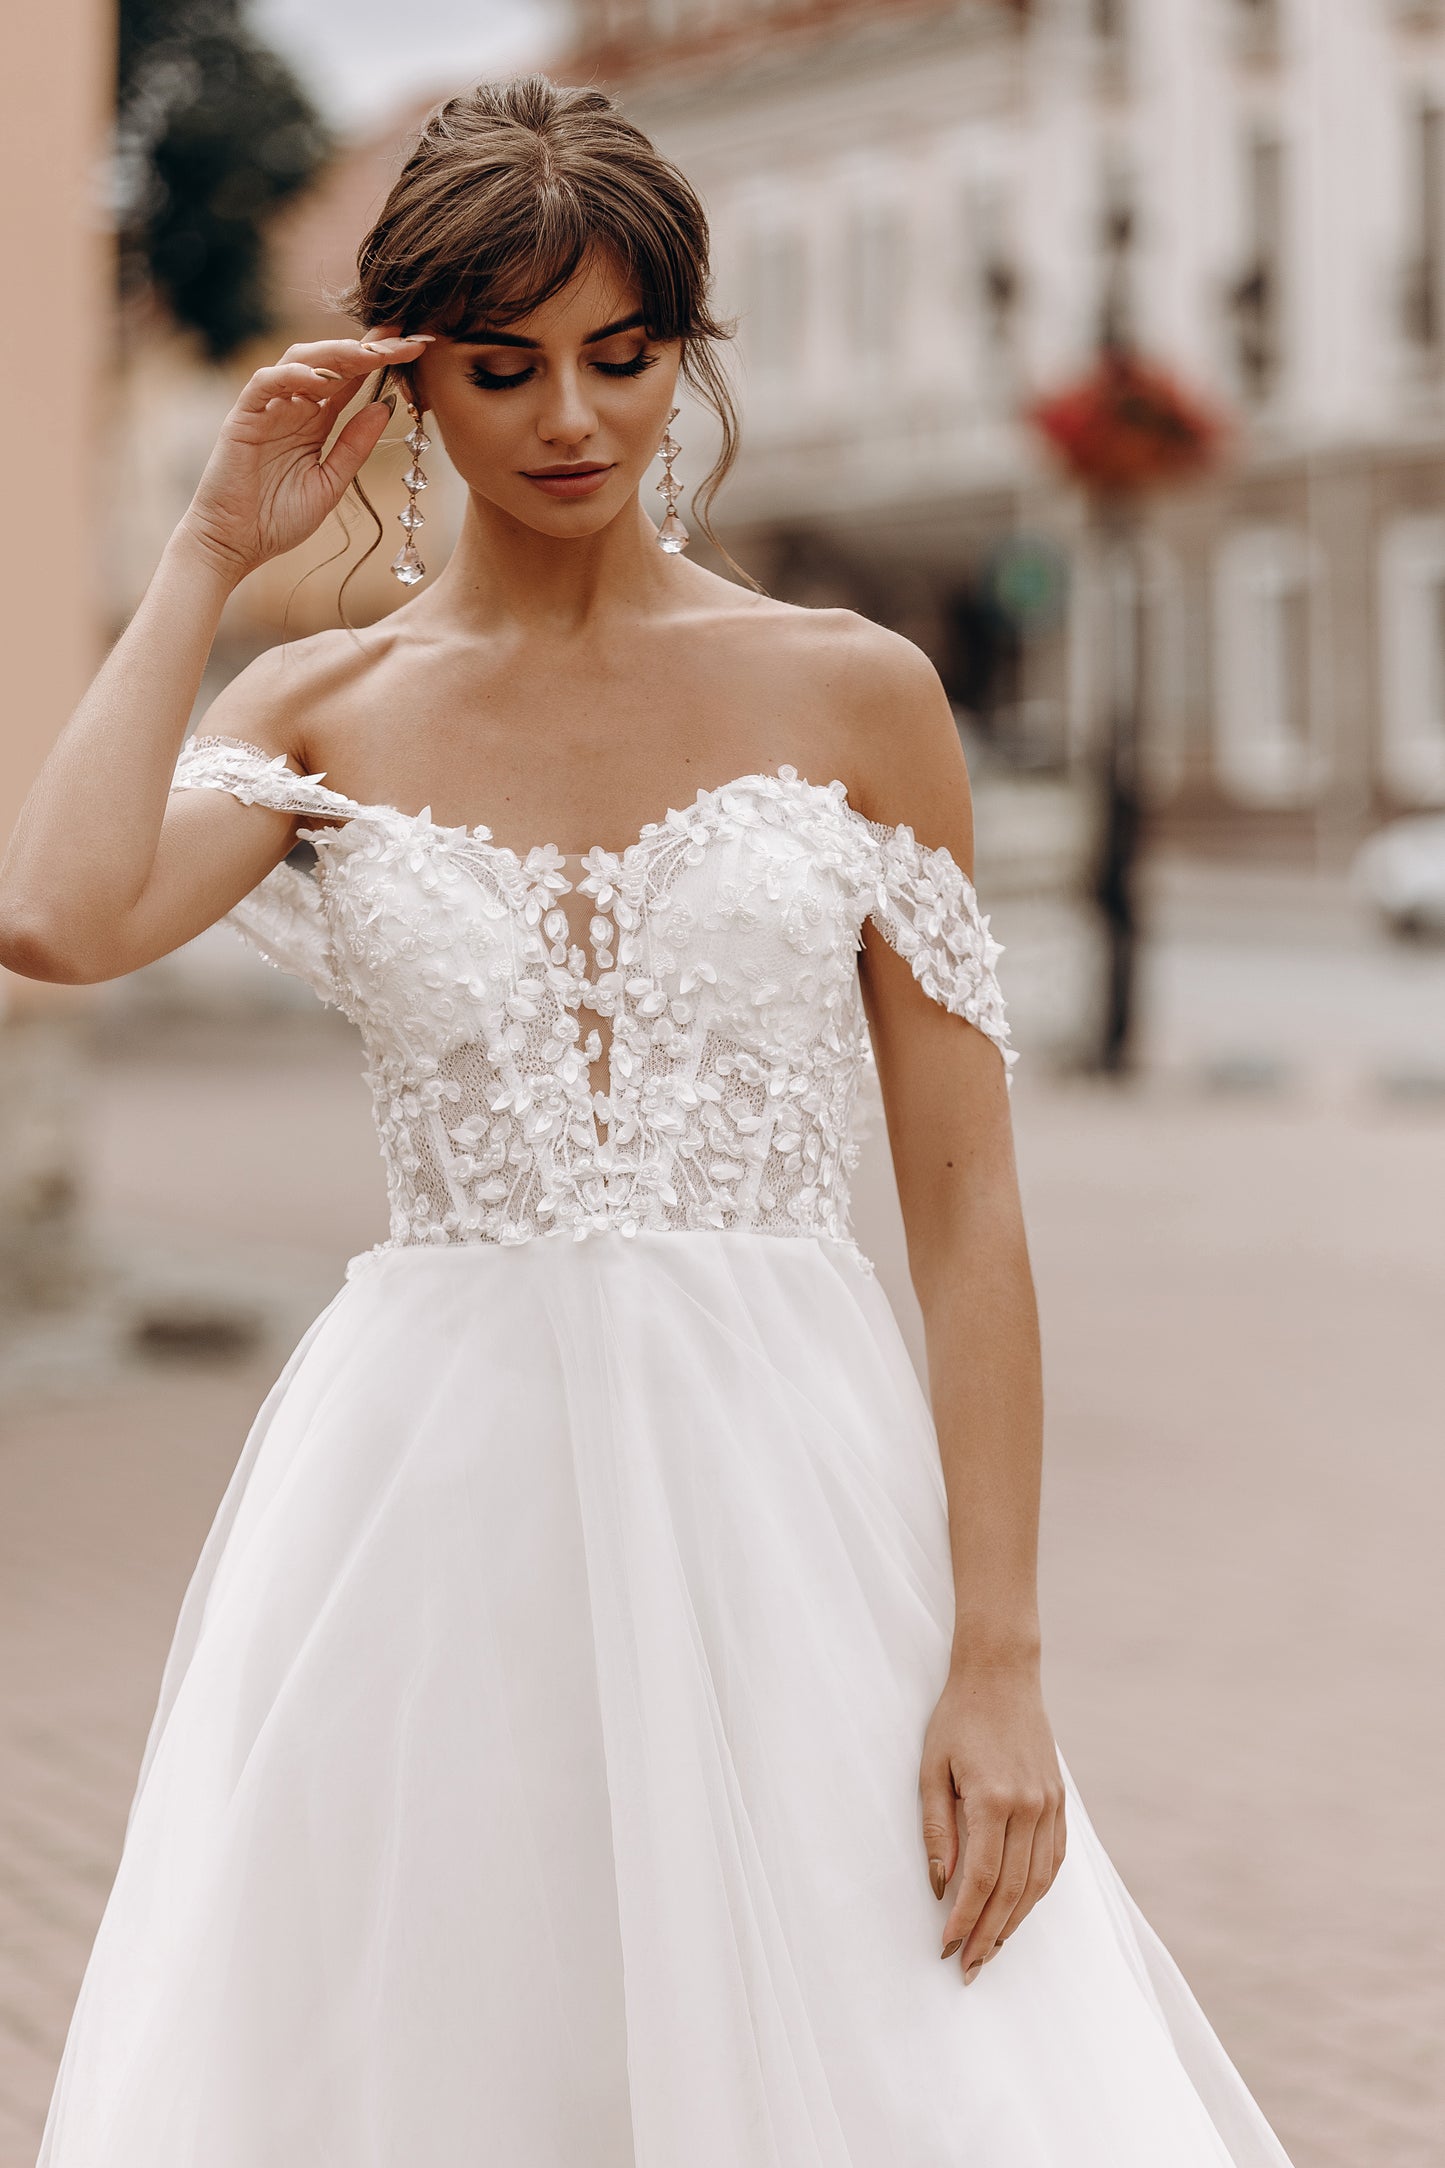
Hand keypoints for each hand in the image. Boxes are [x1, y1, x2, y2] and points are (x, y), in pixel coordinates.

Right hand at [177, 331, 433, 582]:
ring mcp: (268, 408)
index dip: (381, 359)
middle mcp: (293, 406)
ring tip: (368, 354)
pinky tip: (320, 378)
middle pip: (331, 361)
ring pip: (299, 361)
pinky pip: (265, 384)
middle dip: (367, 347)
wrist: (235, 544)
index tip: (417, 346)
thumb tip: (385, 406)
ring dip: (335, 354)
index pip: (352, 378)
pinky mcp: (243, 417)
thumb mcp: (331, 482)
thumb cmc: (279, 518)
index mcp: (316, 419)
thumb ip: (354, 445)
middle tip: (401, 338)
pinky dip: (291, 376)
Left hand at [919, 1658, 1064, 1980]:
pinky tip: (1018, 1911)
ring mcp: (1050, 1806)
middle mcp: (1029, 1807)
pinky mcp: (1060, 1803)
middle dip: (988, 1936)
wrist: (1002, 1676)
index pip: (981, 1879)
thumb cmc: (957, 1719)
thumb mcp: (932, 1769)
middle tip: (968, 1968)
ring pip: (1037, 1884)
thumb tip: (940, 1885)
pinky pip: (1053, 1862)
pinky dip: (1036, 1893)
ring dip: (1014, 1923)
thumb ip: (937, 1830)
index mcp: (993, 1799)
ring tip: (990, 1950)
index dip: (964, 1919)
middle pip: (1012, 1891)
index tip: (946, 1948)